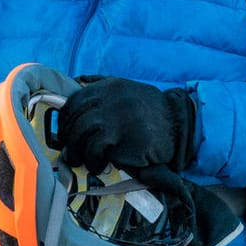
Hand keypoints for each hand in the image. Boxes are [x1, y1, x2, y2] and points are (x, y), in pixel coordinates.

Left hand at [56, 77, 196, 172]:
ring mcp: (117, 119)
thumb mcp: (128, 89)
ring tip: (85, 161)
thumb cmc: (150, 111)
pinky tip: (100, 165)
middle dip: (71, 140)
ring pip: (82, 136)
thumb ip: (102, 83)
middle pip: (76, 121)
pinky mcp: (123, 139)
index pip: (74, 102)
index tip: (65, 133)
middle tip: (73, 153)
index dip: (65, 120)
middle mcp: (111, 100)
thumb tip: (77, 80)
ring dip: (80, 153)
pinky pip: (96, 151)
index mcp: (109, 87)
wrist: (180, 125)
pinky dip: (94, 161)